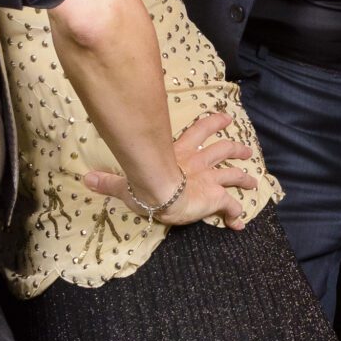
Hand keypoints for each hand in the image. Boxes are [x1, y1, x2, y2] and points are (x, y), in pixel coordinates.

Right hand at [83, 112, 257, 227]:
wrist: (163, 193)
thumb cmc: (145, 183)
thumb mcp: (127, 182)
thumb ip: (110, 181)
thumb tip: (86, 178)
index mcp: (180, 154)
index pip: (199, 131)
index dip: (213, 123)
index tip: (225, 117)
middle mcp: (199, 164)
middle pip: (223, 149)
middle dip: (235, 148)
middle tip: (246, 149)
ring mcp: (210, 180)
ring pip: (233, 175)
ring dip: (244, 178)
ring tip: (253, 181)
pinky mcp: (216, 198)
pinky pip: (231, 207)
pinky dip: (236, 214)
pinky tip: (239, 223)